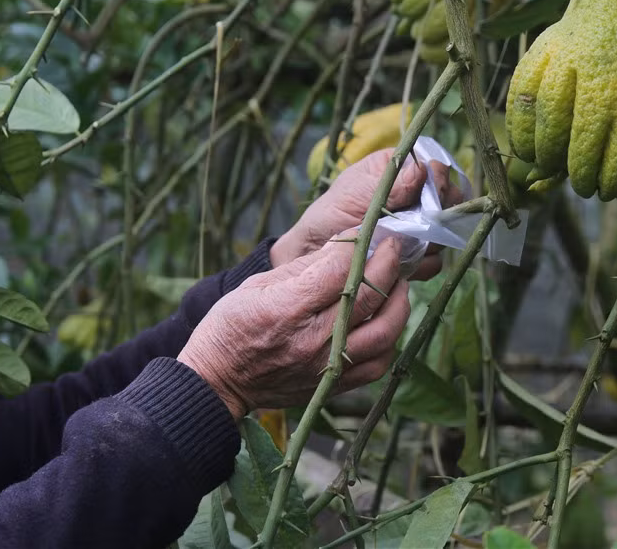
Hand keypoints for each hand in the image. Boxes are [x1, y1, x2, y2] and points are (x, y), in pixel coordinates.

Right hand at [178, 236, 409, 420]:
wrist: (218, 382)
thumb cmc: (232, 326)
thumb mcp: (258, 285)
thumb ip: (304, 266)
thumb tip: (345, 243)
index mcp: (287, 309)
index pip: (340, 270)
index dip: (361, 245)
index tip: (372, 230)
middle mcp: (312, 341)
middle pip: (369, 297)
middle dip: (388, 265)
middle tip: (393, 247)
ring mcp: (326, 367)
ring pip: (385, 332)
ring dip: (398, 301)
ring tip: (395, 282)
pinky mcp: (334, 386)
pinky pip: (379, 363)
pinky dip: (390, 338)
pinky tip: (385, 319)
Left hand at [270, 148, 464, 279]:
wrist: (314, 258)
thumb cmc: (329, 217)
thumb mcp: (356, 195)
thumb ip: (391, 185)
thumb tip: (423, 169)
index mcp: (399, 169)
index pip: (438, 168)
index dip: (438, 183)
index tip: (425, 197)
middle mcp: (414, 196)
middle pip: (451, 200)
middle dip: (434, 216)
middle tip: (411, 226)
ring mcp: (419, 227)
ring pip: (445, 233)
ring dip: (424, 243)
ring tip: (394, 246)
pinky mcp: (417, 255)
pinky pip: (435, 262)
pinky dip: (419, 265)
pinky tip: (397, 264)